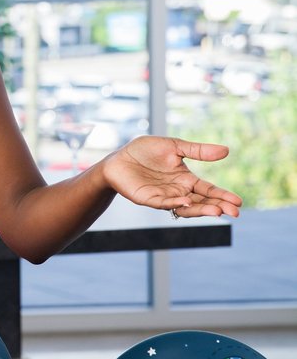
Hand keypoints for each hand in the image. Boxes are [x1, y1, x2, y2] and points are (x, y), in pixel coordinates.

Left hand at [102, 137, 241, 217]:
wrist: (119, 157)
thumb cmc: (145, 151)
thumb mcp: (175, 147)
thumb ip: (198, 151)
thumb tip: (226, 151)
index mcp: (186, 179)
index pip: (208, 190)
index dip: (223, 196)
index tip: (238, 202)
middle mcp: (177, 191)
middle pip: (201, 201)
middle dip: (217, 206)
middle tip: (234, 212)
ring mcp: (163, 197)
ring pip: (185, 207)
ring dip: (200, 209)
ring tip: (216, 211)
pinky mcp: (148, 198)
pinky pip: (163, 203)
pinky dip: (174, 203)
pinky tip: (185, 201)